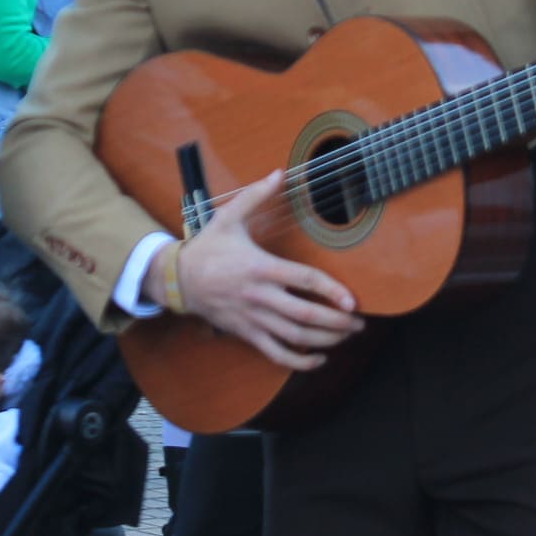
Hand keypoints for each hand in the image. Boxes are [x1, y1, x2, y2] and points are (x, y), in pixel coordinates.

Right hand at [145, 170, 362, 371]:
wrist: (177, 278)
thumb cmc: (207, 247)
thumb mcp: (228, 216)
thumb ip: (255, 195)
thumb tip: (278, 173)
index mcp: (260, 267)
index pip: (303, 280)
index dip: (331, 291)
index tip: (352, 301)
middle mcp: (259, 296)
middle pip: (304, 315)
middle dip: (336, 323)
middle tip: (358, 324)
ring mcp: (253, 317)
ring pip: (293, 337)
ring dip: (324, 341)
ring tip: (345, 337)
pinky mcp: (246, 332)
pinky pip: (275, 353)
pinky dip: (298, 361)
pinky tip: (317, 360)